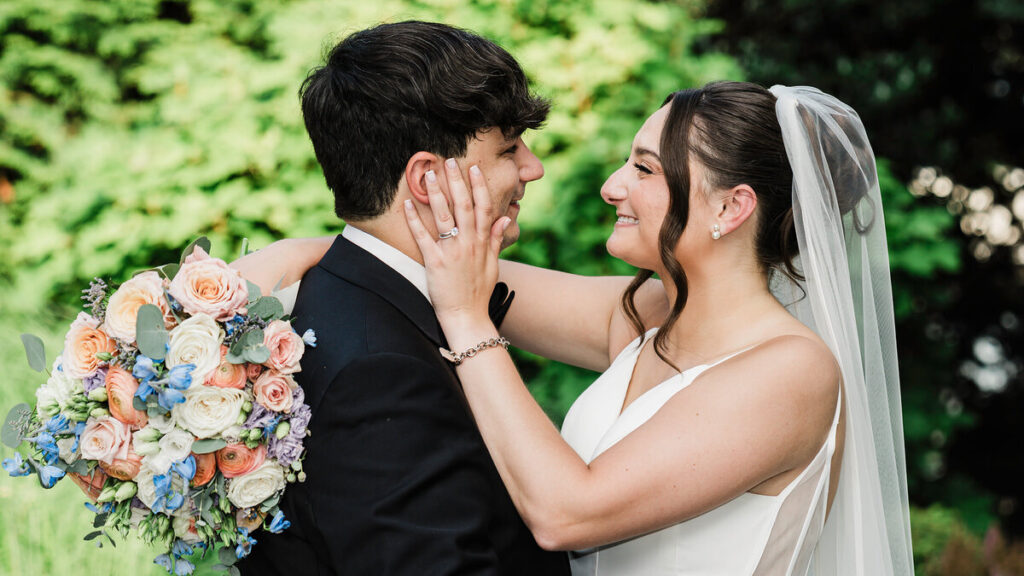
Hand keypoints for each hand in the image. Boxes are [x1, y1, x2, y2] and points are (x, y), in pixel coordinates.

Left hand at [403, 159, 509, 330]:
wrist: (468, 318)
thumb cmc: (479, 293)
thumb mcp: (493, 265)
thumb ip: (496, 239)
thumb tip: (505, 216)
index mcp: (483, 243)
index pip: (483, 208)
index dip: (478, 187)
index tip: (473, 169)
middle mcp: (469, 243)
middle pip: (463, 206)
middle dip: (456, 181)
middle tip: (449, 160)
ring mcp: (452, 252)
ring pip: (444, 216)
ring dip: (436, 193)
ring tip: (429, 174)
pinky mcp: (435, 262)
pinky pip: (423, 237)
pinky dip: (415, 220)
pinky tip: (408, 204)